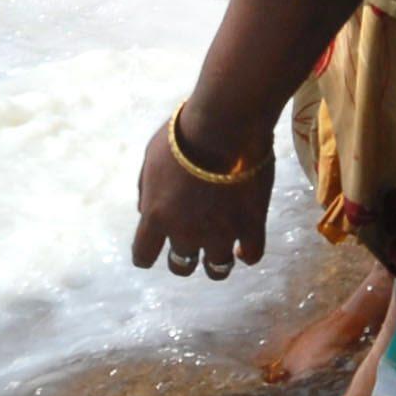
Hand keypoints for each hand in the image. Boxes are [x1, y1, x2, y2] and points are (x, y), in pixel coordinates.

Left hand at [132, 101, 273, 282]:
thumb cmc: (182, 137)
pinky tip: (245, 247)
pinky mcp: (251, 226)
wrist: (224, 127)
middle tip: (192, 242)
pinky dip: (248, 253)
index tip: (152, 252)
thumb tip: (144, 210)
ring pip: (217, 268)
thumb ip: (146, 189)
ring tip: (222, 248)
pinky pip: (252, 254)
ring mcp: (220, 233)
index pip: (143, 255)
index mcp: (157, 216)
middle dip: (183, 259)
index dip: (146, 255)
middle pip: (180, 266)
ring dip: (216, 261)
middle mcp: (186, 232)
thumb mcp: (150, 158)